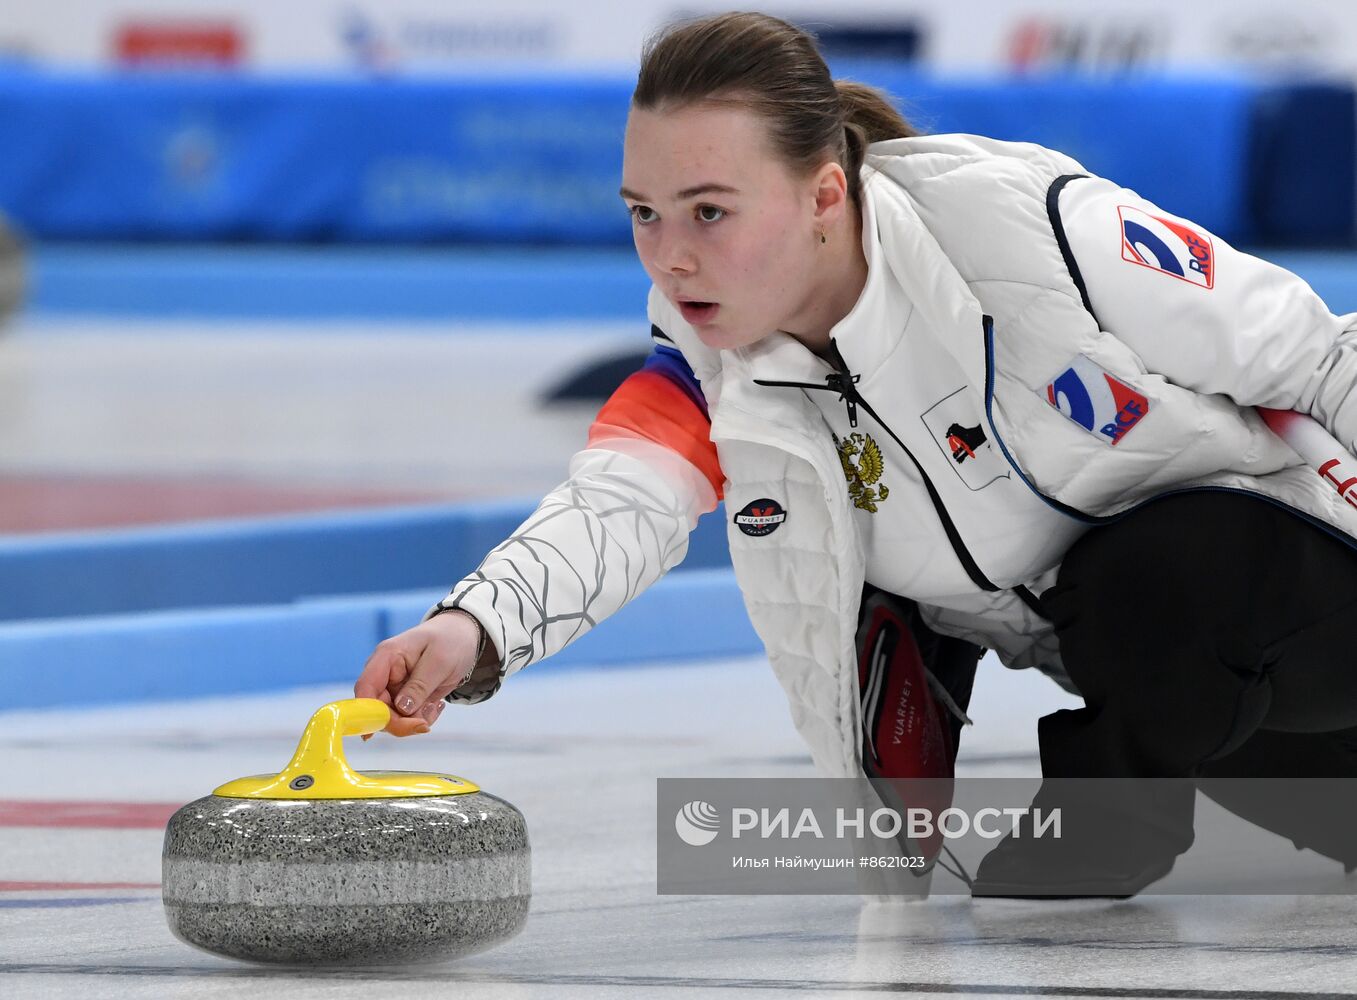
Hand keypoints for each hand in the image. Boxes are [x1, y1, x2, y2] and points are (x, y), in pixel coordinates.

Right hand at [353, 611, 484, 736]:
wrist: (463, 638)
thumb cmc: (450, 641)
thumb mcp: (440, 661)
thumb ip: (419, 685)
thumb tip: (400, 709)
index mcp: (386, 657)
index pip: (365, 689)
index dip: (369, 712)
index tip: (388, 728)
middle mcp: (384, 674)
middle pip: (377, 710)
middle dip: (400, 722)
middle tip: (425, 723)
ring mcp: (393, 687)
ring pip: (392, 718)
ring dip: (414, 720)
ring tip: (435, 706)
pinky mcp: (404, 698)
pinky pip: (406, 718)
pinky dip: (421, 718)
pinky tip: (435, 705)